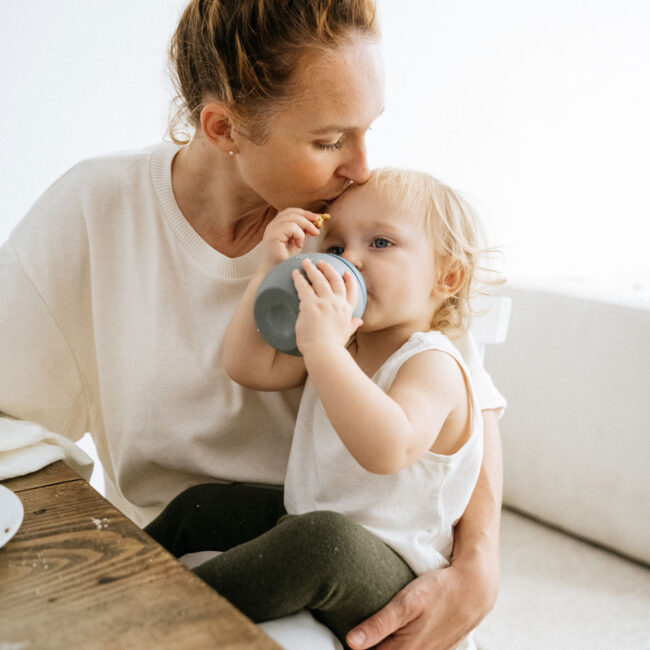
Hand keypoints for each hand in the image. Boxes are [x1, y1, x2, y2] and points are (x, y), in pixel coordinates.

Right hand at [259, 208, 321, 270]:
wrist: (276, 274)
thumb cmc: (285, 260)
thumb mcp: (297, 241)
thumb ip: (302, 230)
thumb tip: (315, 221)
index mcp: (277, 225)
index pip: (291, 211)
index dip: (305, 213)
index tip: (318, 219)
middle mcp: (272, 225)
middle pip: (292, 212)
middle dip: (308, 218)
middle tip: (317, 228)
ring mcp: (271, 229)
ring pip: (293, 218)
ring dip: (306, 226)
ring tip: (310, 237)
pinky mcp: (273, 236)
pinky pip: (291, 227)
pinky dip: (299, 235)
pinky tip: (299, 245)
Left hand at [292, 258, 361, 354]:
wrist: (325, 352)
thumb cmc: (333, 347)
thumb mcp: (346, 333)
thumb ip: (352, 325)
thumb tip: (360, 322)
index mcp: (347, 311)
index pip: (351, 292)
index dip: (349, 281)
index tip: (346, 273)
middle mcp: (338, 304)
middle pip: (335, 280)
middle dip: (328, 269)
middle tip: (321, 262)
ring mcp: (325, 303)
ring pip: (319, 280)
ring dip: (312, 269)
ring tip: (306, 262)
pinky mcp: (311, 305)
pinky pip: (304, 287)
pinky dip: (299, 279)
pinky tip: (295, 274)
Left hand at [346, 559, 496, 649]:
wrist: (473, 590)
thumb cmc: (439, 592)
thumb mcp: (406, 603)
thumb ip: (379, 624)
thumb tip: (351, 643)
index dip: (357, 647)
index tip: (345, 639)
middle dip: (369, 645)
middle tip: (357, 633)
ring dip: (383, 644)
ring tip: (370, 633)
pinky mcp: (435, 648)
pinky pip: (412, 649)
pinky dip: (398, 643)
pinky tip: (393, 633)